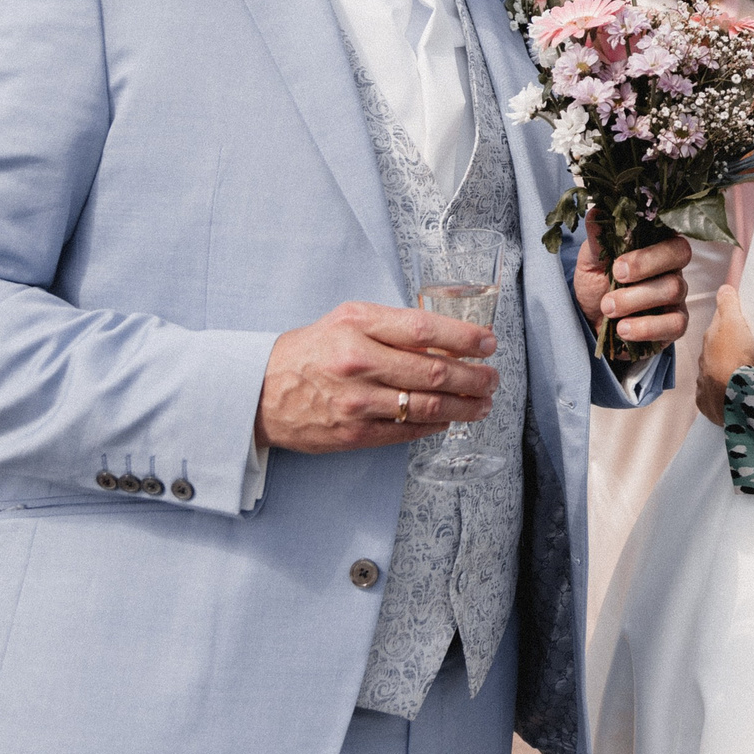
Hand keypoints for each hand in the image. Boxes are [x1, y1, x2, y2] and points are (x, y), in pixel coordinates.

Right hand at [254, 301, 497, 453]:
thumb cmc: (312, 350)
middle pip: (433, 371)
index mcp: (358, 325)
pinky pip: (407, 431)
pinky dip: (436, 425)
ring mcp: (357, 401)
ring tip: (483, 403)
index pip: (423, 329)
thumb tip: (447, 338)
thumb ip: (392, 326)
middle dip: (473, 377)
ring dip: (464, 406)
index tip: (489, 343)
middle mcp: (358, 362)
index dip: (464, 337)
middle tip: (493, 378)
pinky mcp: (354, 433)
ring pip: (426, 406)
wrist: (261, 392)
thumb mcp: (348, 320)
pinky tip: (450, 419)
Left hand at [574, 232, 694, 349]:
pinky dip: (646, 327)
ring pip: (673, 289)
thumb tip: (595, 209)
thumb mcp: (591, 261)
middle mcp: (671, 266)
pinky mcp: (676, 324)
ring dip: (635, 300)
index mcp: (654, 243)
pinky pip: (675, 324)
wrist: (592, 322)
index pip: (668, 230)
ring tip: (608, 308)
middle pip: (679, 254)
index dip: (648, 246)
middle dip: (645, 266)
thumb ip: (597, 238)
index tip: (616, 263)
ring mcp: (677, 295)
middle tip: (614, 277)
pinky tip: (623, 329)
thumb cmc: (597, 285)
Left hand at [697, 284, 753, 426]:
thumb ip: (728, 304)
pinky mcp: (707, 403)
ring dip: (722, 371)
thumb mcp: (735, 323)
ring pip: (712, 372)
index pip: (718, 325)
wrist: (736, 397)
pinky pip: (712, 395)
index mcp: (710, 339)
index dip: (729, 323)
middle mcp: (703, 360)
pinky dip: (720, 392)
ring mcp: (703, 382)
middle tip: (744, 350)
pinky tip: (730, 393)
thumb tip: (723, 287)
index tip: (741, 325)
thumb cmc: (737, 357)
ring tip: (740, 374)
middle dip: (724, 349)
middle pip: (714, 349)